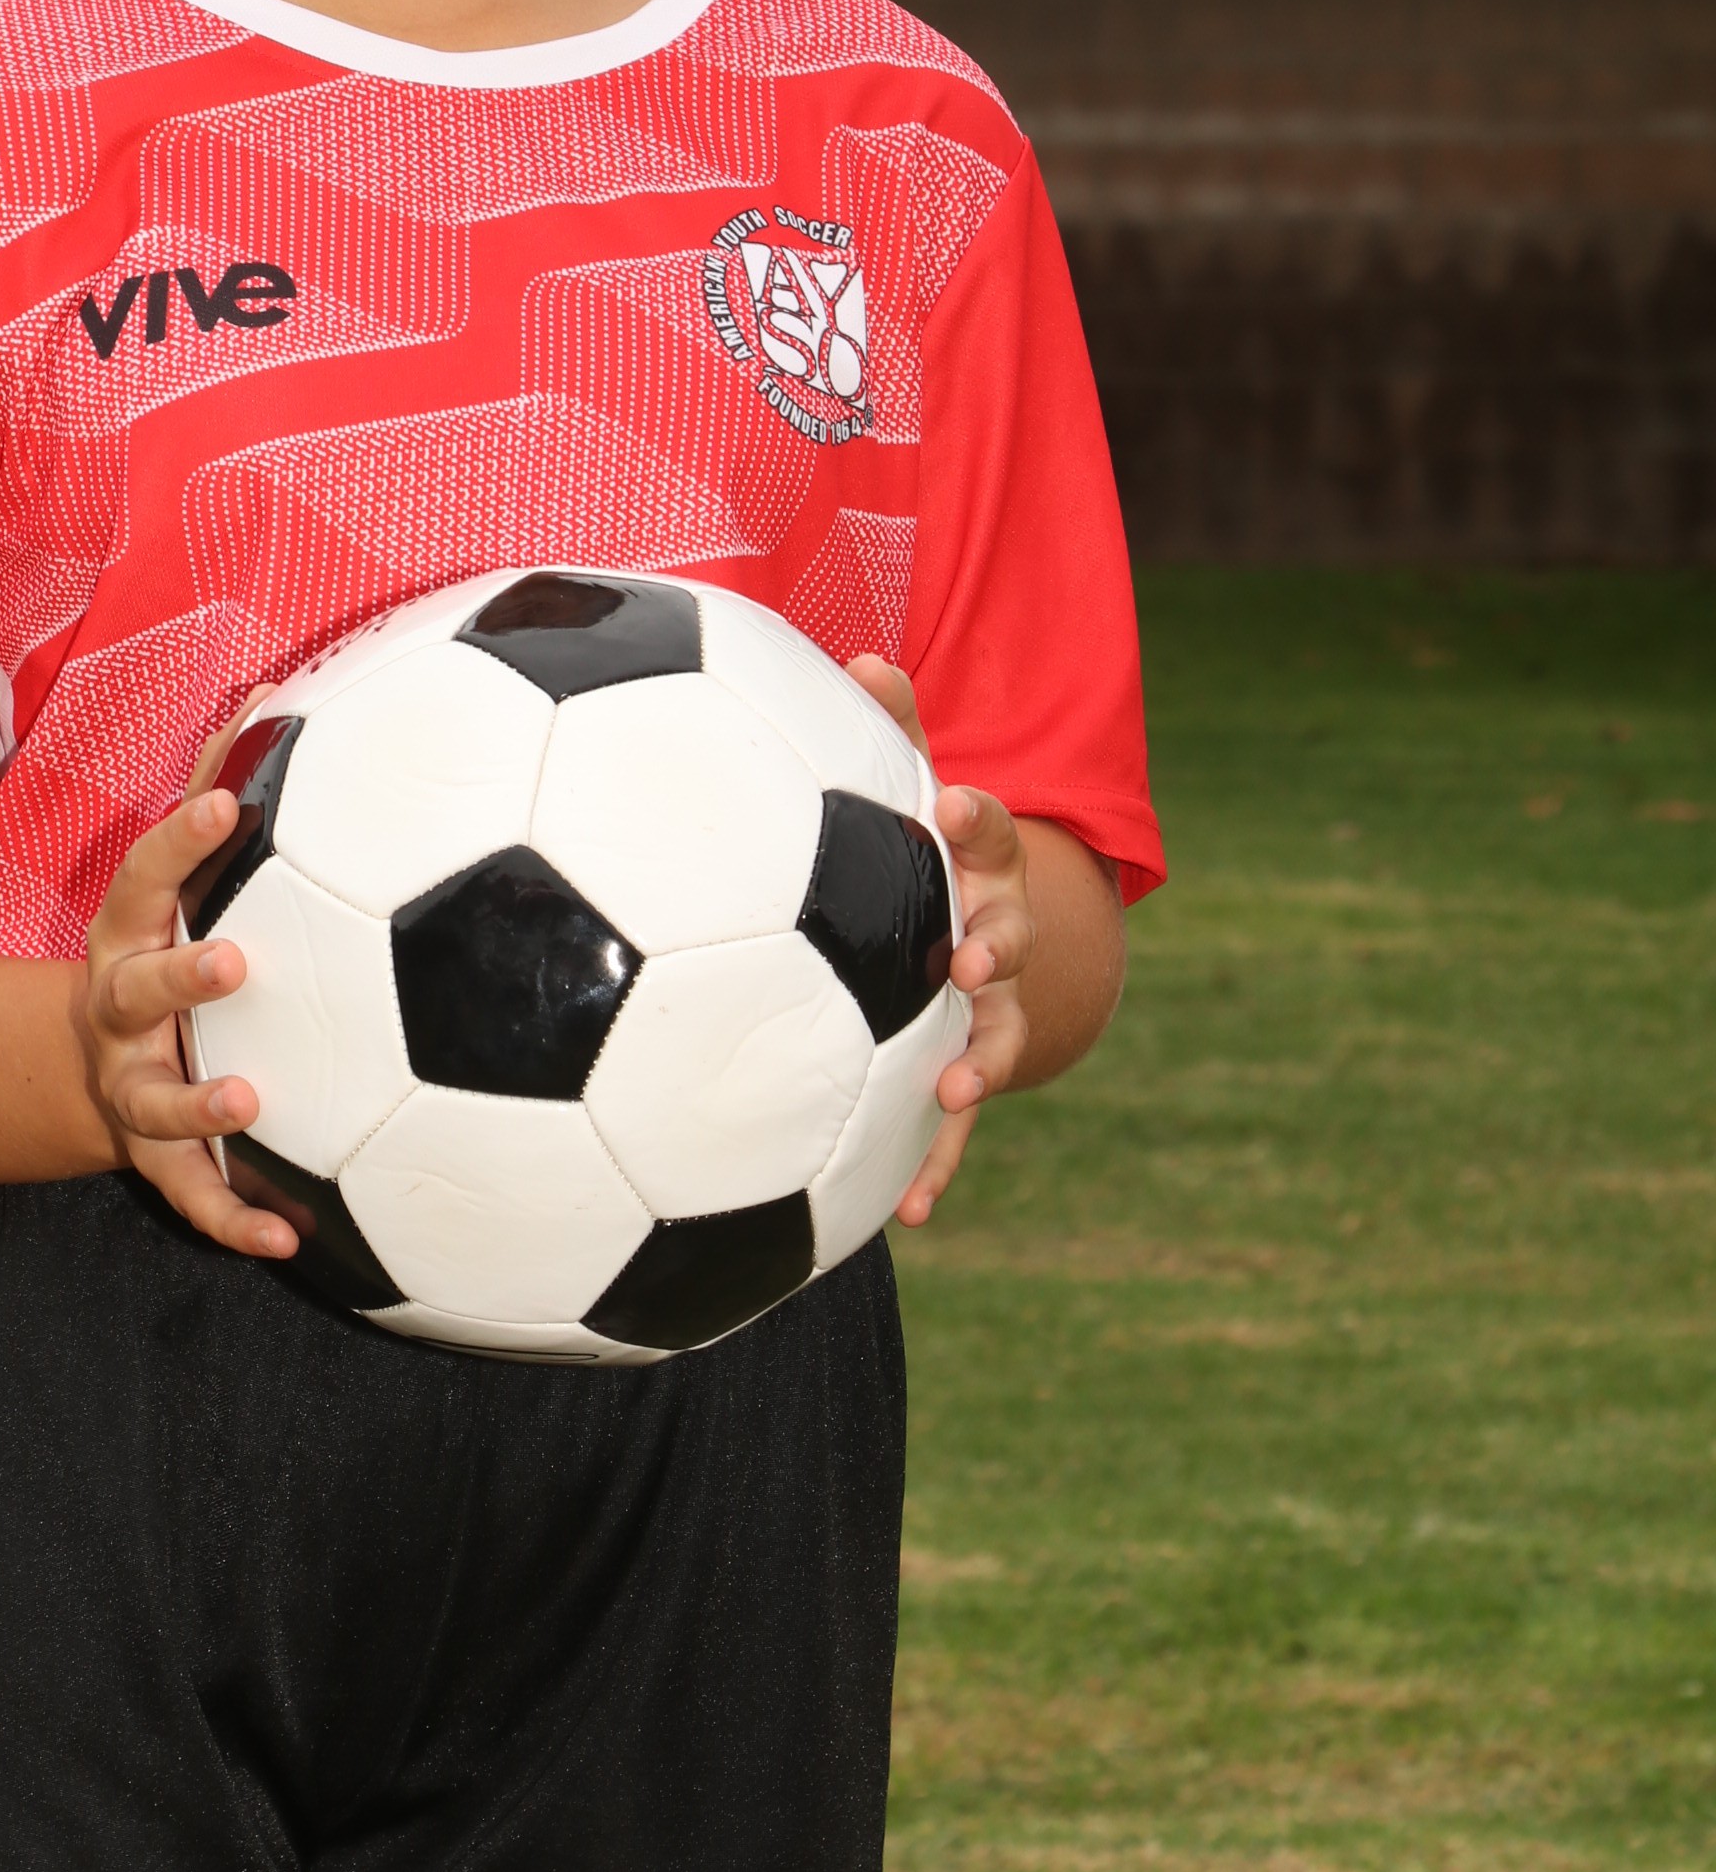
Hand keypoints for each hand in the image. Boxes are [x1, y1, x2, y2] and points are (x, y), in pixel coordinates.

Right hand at [77, 716, 297, 1259]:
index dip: (180, 841)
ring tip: (249, 1103)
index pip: (144, 876)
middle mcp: (119, 1010)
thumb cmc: (161, 947)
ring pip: (155, 1102)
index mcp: (129, 933)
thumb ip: (218, 790)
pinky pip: (195, 1197)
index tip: (231, 805)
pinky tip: (293, 1242)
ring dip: (198, 1104)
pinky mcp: (156, 1158)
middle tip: (234, 963)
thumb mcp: (172, 880)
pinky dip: (237, 1221)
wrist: (91, 1062)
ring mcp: (131, 1087)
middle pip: (135, 990)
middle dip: (179, 977)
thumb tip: (281, 683)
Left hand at [844, 653, 1033, 1228]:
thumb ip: (889, 728)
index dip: (975, 817)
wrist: (985, 942)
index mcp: (982, 864)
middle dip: (996, 944)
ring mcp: (989, 1010)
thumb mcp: (907, 786)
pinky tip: (909, 1215)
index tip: (951, 803)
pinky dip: (936, 1167)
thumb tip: (861, 656)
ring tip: (960, 1084)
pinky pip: (954, 1128)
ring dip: (982, 1058)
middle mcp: (996, 936)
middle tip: (971, 954)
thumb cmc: (924, 852)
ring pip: (998, 1034)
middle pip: (1009, 935)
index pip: (991, 829)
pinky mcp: (963, 1072)